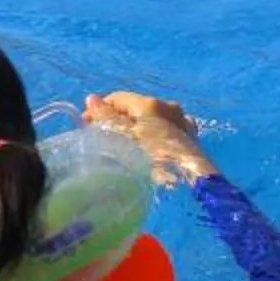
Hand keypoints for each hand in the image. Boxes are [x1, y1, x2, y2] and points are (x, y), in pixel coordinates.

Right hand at [83, 91, 217, 184]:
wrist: (189, 181)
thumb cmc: (152, 159)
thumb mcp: (123, 138)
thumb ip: (106, 118)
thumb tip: (92, 98)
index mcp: (150, 104)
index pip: (118, 98)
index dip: (100, 109)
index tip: (88, 125)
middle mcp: (169, 106)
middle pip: (136, 108)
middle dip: (119, 119)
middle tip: (105, 138)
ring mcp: (183, 121)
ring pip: (152, 119)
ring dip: (138, 127)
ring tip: (127, 146)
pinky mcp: (192, 136)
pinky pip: (166, 129)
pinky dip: (154, 134)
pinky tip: (151, 148)